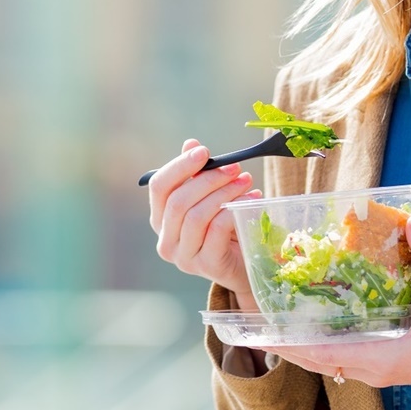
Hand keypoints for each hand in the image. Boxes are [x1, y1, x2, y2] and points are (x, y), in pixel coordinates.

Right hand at [147, 139, 260, 304]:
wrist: (246, 265)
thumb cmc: (224, 228)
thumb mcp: (209, 198)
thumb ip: (197, 174)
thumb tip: (190, 144)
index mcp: (160, 220)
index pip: (159, 187)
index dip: (180, 166)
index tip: (204, 151)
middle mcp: (166, 240)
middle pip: (178, 201)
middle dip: (209, 179)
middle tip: (235, 167)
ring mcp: (184, 257)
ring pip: (196, 216)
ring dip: (224, 193)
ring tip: (245, 181)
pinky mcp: (207, 265)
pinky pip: (216, 231)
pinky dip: (234, 210)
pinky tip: (251, 199)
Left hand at [259, 215, 410, 397]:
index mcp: (382, 358)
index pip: (325, 355)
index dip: (291, 345)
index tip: (263, 335)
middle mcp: (372, 370)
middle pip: (317, 362)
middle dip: (286, 347)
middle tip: (256, 329)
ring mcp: (376, 372)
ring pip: (327, 365)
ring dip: (302, 349)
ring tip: (274, 329)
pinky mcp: (382, 369)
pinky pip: (342, 362)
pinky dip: (321, 349)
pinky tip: (311, 331)